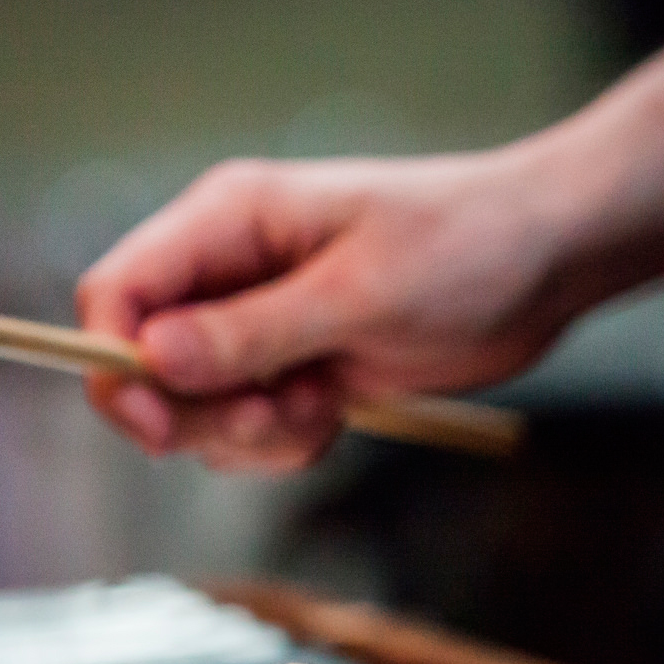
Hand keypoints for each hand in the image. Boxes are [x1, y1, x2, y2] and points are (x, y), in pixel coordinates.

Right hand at [74, 151, 583, 470]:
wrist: (548, 262)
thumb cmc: (464, 247)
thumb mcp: (358, 294)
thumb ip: (252, 332)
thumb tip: (152, 359)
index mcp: (227, 221)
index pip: (118, 290)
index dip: (115, 361)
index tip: (158, 422)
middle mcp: (230, 271)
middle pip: (146, 365)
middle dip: (199, 413)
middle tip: (276, 417)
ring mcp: (262, 323)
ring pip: (199, 409)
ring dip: (250, 434)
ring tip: (321, 407)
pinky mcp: (298, 367)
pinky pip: (252, 429)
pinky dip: (286, 442)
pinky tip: (340, 412)